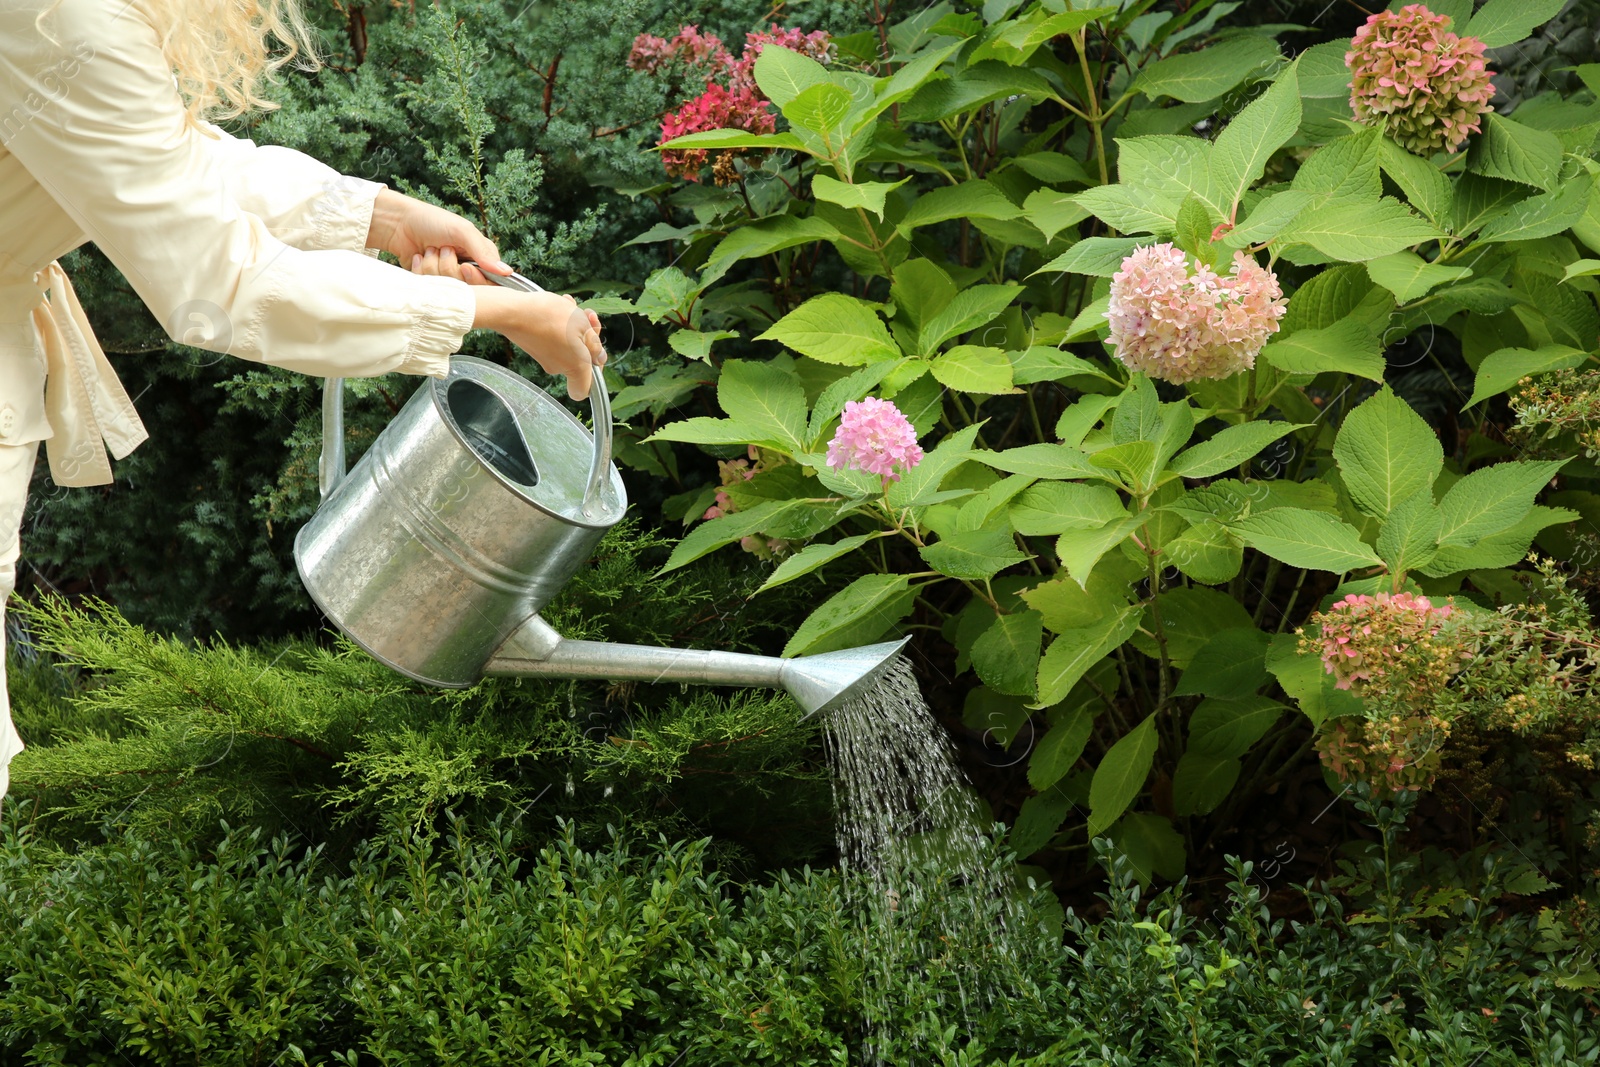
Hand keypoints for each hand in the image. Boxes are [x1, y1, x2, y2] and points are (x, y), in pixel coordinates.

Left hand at [366, 189, 508, 284]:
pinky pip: (430, 288)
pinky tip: (417, 258)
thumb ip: (484, 252)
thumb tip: (507, 272)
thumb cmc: (431, 221)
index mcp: (479, 255)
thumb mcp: (462, 231)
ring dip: (432, 267)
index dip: (475, 277)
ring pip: (447, 288)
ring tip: (427, 250)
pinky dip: (421, 272)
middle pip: (465, 286)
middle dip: (449, 267)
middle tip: (441, 249)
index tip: (463, 267)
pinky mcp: (430, 282)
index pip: (488, 279)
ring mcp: (446, 276)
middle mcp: (465, 268)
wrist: (397, 223)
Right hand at [472, 287, 605, 399]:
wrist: (512, 311)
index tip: (596, 355)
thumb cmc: (549, 317)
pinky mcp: (534, 347)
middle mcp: (559, 367)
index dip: (594, 375)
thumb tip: (599, 357)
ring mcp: (545, 358)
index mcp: (575, 368)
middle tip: (588, 316)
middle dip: (587, 335)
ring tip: (571, 305)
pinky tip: (561, 305)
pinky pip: (555, 337)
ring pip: (569, 343)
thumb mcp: (582, 325)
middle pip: (580, 358)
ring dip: (575, 323)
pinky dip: (560, 323)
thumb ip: (594, 343)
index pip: (584, 390)